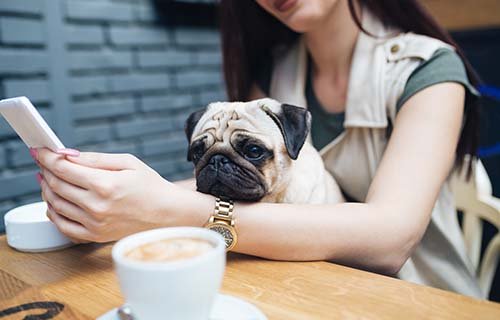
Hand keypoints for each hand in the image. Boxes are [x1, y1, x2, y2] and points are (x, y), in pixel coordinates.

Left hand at [34, 148, 193, 241]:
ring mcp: (95, 223)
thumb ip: (94, 158)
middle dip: (45, 170)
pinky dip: (53, 212)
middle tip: (43, 162)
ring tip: (48, 179)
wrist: (168, 214)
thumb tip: (66, 155)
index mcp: (105, 184)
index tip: (38, 150)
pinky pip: (63, 225)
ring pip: (55, 205)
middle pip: (56, 185)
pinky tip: (54, 201)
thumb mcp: (127, 162)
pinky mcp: (95, 236)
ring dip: (46, 189)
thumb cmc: (151, 186)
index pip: (63, 169)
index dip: (46, 157)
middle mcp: (97, 206)